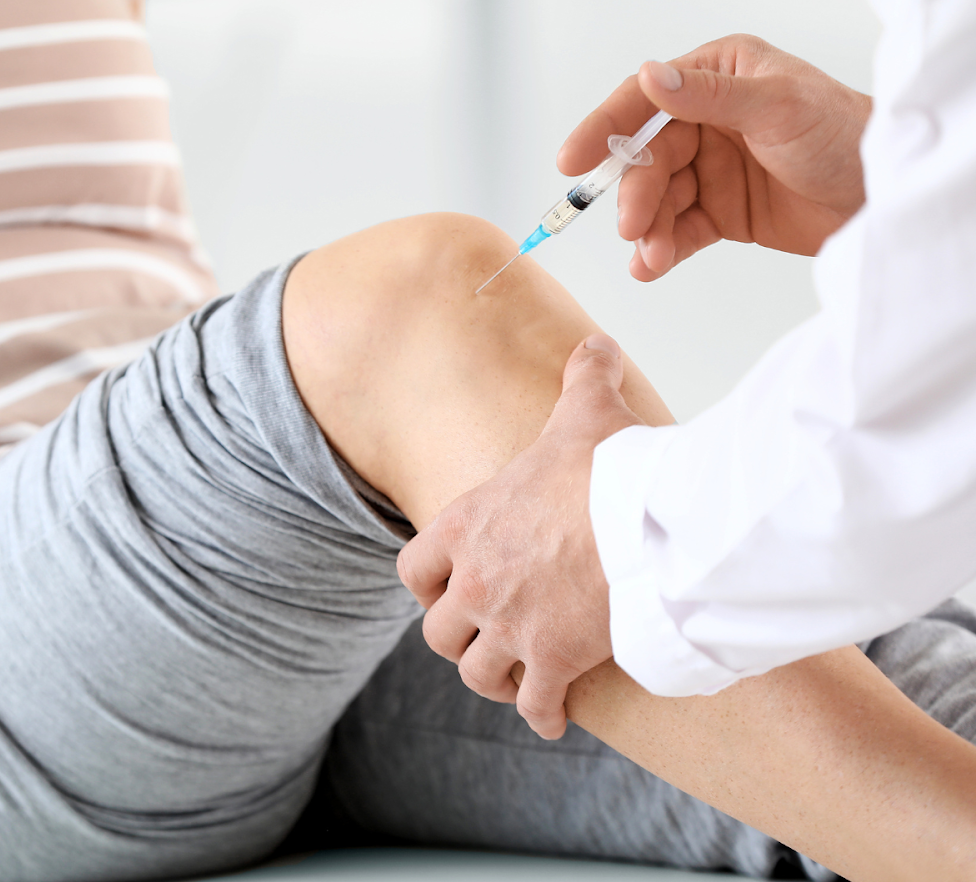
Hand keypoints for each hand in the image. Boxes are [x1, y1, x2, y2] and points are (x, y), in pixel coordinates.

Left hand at [397, 333, 642, 738]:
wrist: (649, 526)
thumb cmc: (613, 469)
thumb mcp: (586, 412)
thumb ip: (583, 378)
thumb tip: (597, 345)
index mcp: (466, 527)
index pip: (413, 569)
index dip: (427, 585)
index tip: (444, 590)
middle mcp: (475, 582)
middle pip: (437, 633)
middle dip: (457, 639)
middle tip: (481, 640)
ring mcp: (508, 626)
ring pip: (475, 674)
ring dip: (493, 679)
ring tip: (513, 681)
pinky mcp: (551, 663)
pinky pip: (532, 705)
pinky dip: (540, 715)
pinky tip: (553, 718)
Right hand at [559, 34, 871, 281]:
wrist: (886, 196)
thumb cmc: (846, 135)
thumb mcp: (777, 106)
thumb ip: (709, 96)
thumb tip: (652, 77)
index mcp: (717, 78)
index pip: (644, 100)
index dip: (603, 129)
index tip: (572, 161)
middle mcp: (708, 120)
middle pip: (647, 160)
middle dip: (636, 196)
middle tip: (633, 227)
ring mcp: (712, 168)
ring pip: (658, 200)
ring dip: (647, 230)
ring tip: (651, 256)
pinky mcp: (721, 211)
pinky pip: (677, 230)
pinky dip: (661, 249)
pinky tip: (652, 265)